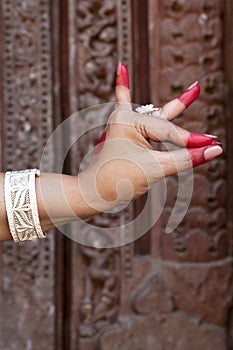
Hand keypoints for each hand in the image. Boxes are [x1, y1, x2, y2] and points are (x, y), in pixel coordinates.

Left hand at [78, 62, 222, 213]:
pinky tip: (120, 67)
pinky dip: (124, 87)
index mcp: (128, 120)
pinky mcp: (121, 129)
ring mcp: (123, 122)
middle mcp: (125, 116)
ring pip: (157, 119)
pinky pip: (126, 104)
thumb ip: (186, 158)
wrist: (94, 193)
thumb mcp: (156, 168)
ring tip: (194, 88)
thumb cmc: (121, 180)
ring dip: (175, 108)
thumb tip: (215, 150)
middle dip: (184, 135)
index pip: (168, 131)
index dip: (190, 142)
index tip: (214, 145)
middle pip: (164, 125)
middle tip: (209, 131)